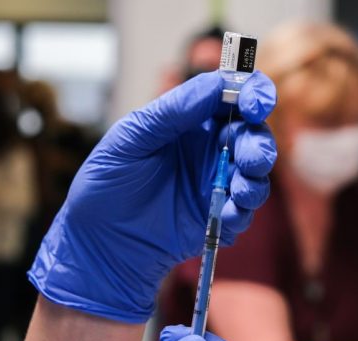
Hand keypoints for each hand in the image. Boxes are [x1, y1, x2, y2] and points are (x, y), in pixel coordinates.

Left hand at [28, 71, 276, 322]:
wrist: (98, 238)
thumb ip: (173, 111)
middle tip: (251, 159)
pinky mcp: (216, 217)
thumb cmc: (107, 182)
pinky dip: (240, 212)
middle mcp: (209, 149)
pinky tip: (225, 215)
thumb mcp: (132, 138)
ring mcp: (215, 184)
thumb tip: (217, 84)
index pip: (232, 97)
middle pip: (253, 136)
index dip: (252, 94)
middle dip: (259, 145)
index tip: (257, 104)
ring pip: (256, 176)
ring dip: (255, 181)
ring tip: (238, 192)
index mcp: (191, 121)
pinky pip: (242, 213)